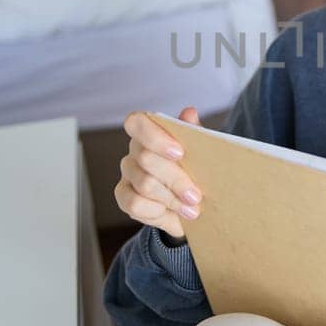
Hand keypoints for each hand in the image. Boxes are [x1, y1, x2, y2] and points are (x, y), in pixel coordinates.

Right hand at [116, 107, 204, 241]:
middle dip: (175, 179)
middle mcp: (135, 151)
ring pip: (144, 183)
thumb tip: (189, 112)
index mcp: (151, 132)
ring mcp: (127, 174)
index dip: (155, 137)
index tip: (179, 153)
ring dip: (172, 199)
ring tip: (192, 209)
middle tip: (196, 195)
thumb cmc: (195, 172)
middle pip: (146, 158)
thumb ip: (194, 134)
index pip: (137, 123)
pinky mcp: (123, 197)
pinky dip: (156, 211)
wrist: (193, 205)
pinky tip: (170, 213)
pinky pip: (134, 204)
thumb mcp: (201, 153)